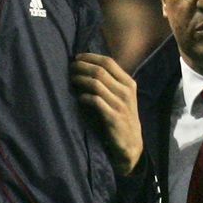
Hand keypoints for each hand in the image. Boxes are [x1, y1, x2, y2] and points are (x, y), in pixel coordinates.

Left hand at [71, 53, 142, 174]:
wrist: (131, 144)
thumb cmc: (123, 118)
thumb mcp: (123, 97)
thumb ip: (112, 83)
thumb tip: (89, 66)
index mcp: (129, 83)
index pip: (109, 62)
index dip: (91, 57)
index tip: (77, 57)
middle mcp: (126, 92)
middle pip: (100, 71)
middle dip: (82, 66)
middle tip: (70, 68)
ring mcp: (120, 105)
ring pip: (96, 84)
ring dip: (80, 79)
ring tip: (71, 80)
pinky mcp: (113, 118)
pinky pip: (95, 101)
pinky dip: (84, 97)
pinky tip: (78, 97)